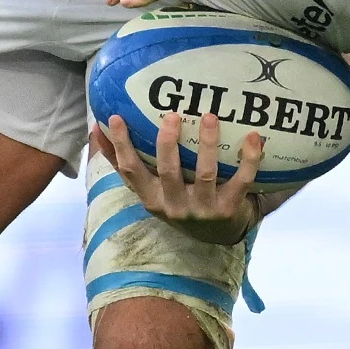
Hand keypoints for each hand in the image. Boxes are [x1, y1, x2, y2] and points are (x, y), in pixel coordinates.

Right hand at [90, 113, 264, 244]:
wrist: (219, 233)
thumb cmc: (181, 199)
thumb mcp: (151, 188)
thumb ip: (128, 163)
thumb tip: (96, 130)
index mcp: (152, 197)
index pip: (130, 171)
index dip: (120, 146)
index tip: (114, 118)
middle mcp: (175, 205)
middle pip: (167, 171)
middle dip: (168, 143)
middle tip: (172, 115)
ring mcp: (203, 208)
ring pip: (205, 174)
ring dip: (208, 144)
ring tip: (209, 117)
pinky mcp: (229, 208)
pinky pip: (242, 180)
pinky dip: (249, 158)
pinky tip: (253, 136)